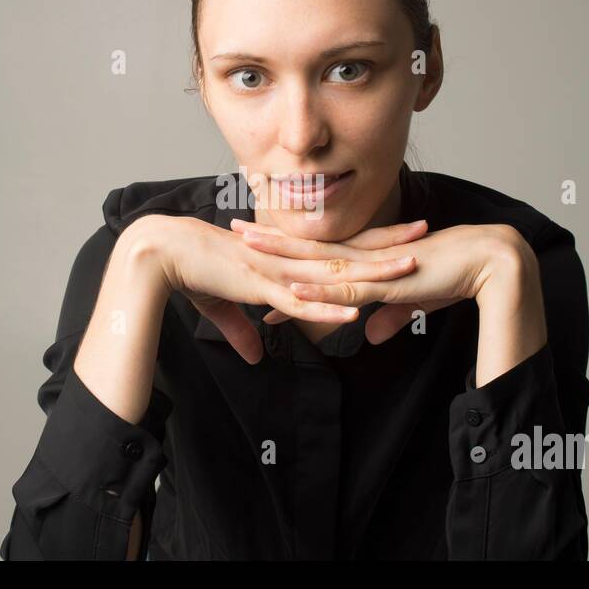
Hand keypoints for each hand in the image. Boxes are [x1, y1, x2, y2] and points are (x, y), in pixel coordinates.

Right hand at [128, 214, 418, 363]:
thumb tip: (256, 355)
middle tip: (426, 233)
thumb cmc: (191, 272)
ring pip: (334, 272)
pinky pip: (301, 302)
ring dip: (371, 272)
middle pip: (348, 251)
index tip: (401, 234)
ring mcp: (278, 273)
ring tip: (407, 269)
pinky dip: (328, 307)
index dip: (371, 240)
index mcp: (284, 258)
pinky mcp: (260, 289)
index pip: (337, 246)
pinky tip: (354, 311)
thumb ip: (244, 330)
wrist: (162, 254)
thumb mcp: (224, 306)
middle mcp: (288, 260)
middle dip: (388, 243)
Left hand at [231, 218, 532, 345]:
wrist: (486, 262)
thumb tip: (369, 334)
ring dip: (281, 256)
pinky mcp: (386, 283)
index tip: (254, 247)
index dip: (284, 252)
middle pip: (306, 248)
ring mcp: (372, 267)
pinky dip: (317, 290)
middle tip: (231, 230)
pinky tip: (292, 290)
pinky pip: (345, 288)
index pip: (316, 256)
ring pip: (317, 263)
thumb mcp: (410, 301)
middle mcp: (362, 256)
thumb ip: (387, 315)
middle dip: (268, 242)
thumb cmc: (452, 277)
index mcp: (365, 257)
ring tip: (246, 247)